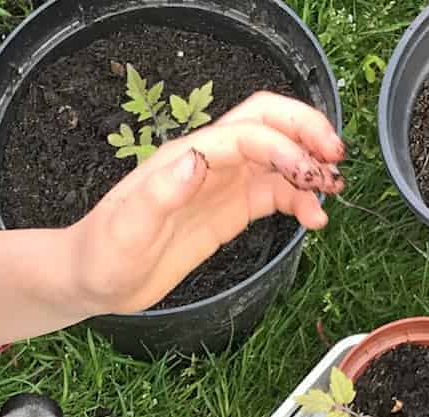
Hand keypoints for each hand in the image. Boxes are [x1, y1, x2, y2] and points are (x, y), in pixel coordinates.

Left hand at [65, 92, 344, 315]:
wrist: (93, 280)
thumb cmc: (103, 255)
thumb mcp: (126, 229)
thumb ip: (160, 194)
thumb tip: (197, 160)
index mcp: (187, 159)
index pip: (246, 133)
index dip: (283, 146)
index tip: (310, 173)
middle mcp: (208, 164)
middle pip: (268, 124)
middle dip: (306, 133)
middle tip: (335, 161)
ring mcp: (221, 186)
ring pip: (278, 159)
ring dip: (310, 169)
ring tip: (332, 196)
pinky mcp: (228, 212)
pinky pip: (273, 194)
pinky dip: (299, 201)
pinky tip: (313, 220)